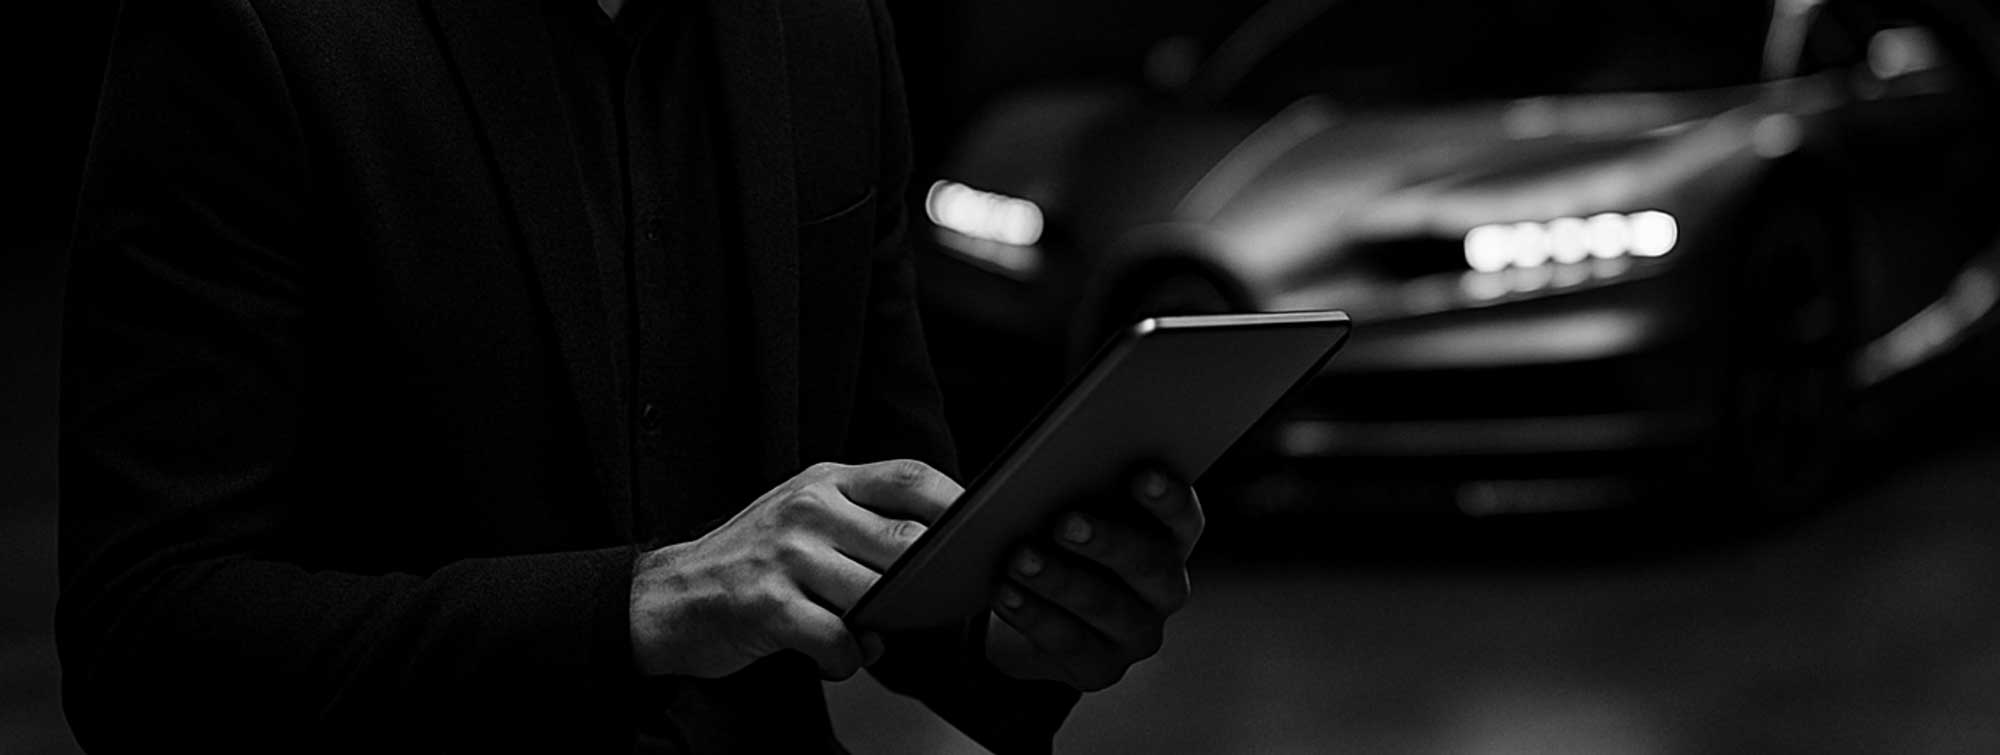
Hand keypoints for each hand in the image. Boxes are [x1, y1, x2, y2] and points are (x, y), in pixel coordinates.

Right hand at [628, 459, 962, 679]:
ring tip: (871, 633)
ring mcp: (788, 555)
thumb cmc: (750, 559)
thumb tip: (942, 540)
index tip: (982, 532)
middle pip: (907, 539)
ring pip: (878, 593)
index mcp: (826, 482)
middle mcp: (809, 509)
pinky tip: (836, 655)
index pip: (910, 476)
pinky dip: (849, 658)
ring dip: (887, 625)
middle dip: (931, 579)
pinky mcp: (768, 605)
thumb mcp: (803, 514)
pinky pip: (839, 639)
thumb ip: (862, 516)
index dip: (957, 503)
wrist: (673, 596)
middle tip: (935, 602)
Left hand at [985, 467, 1203, 690]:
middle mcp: (1165, 589)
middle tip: (1066, 523)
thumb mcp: (1077, 513)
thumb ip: (1082, 492)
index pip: (1184, 518)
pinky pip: (1070, 642)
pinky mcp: (1102, 668)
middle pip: (1151, 565)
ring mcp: (1138, 634)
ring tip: (1021, 558)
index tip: (1142, 476)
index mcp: (1169, 540)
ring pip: (1107, 607)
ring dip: (1061, 581)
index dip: (1168, 499)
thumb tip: (1056, 472)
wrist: (1035, 611)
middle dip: (1108, 542)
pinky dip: (1035, 615)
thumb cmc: (1062, 544)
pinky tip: (1007, 593)